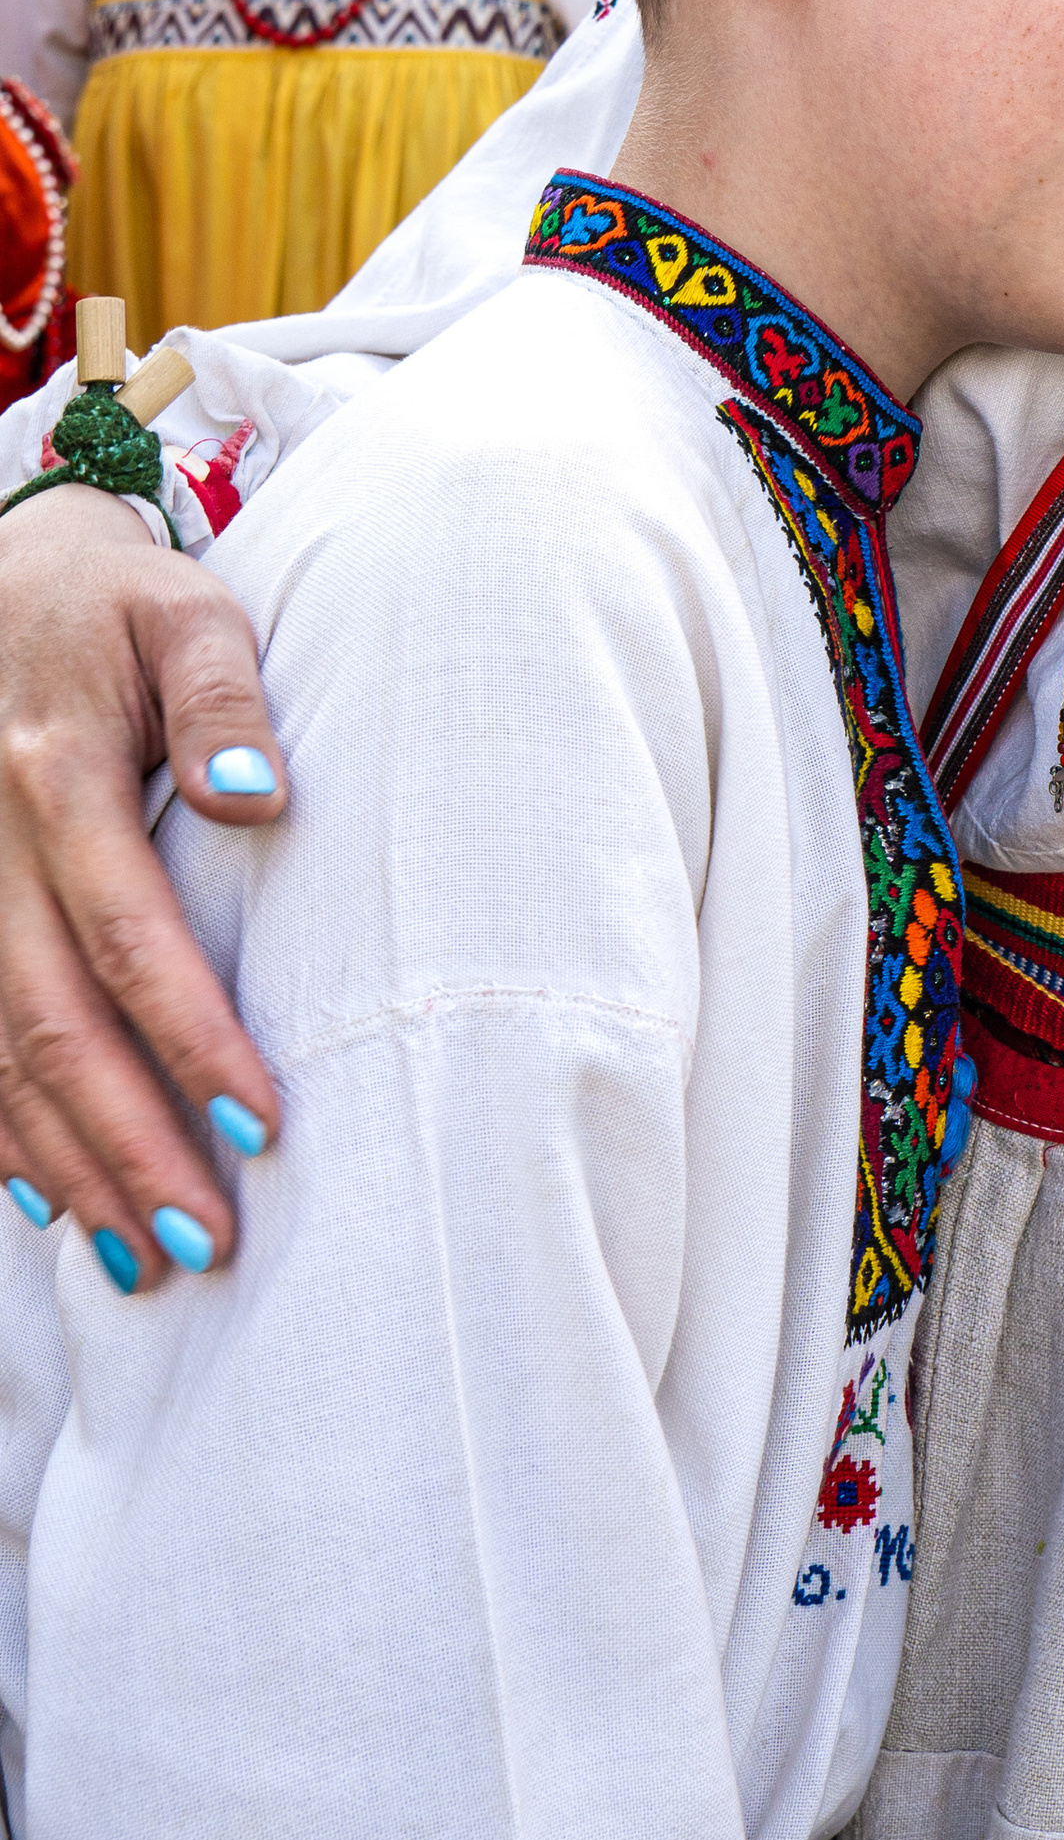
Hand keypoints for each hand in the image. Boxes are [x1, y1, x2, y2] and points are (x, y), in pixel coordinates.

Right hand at [0, 486, 284, 1285]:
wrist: (1, 578)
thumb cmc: (116, 605)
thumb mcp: (184, 613)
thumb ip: (224, 696)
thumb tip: (259, 798)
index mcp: (56, 775)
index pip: (128, 936)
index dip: (190, 1038)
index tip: (261, 1125)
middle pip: (52, 1025)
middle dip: (129, 1144)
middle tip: (207, 1243)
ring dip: (67, 1167)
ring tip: (147, 1261)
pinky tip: (50, 1208)